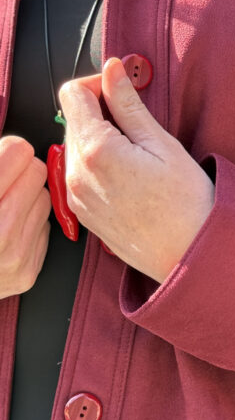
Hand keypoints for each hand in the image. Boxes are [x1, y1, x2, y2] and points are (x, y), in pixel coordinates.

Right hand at [0, 136, 51, 299]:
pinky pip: (44, 227)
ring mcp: (12, 258)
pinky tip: (7, 230)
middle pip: (37, 172)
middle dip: (21, 172)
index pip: (19, 152)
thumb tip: (17, 146)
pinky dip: (28, 224)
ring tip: (3, 207)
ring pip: (45, 198)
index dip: (11, 151)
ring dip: (27, 198)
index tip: (7, 154)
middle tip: (5, 180)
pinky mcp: (26, 274)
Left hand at [58, 58, 214, 282]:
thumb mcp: (161, 143)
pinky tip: (129, 173)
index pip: (73, 95)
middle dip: (100, 111)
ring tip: (138, 152)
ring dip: (100, 138)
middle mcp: (75, 174)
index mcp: (95, 151)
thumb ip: (128, 103)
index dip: (97, 83)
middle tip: (138, 122)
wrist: (189, 254)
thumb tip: (113, 69)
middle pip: (73, 120)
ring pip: (75, 146)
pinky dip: (98, 163)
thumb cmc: (185, 201)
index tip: (121, 89)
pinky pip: (79, 173)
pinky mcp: (82, 213)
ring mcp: (75, 197)